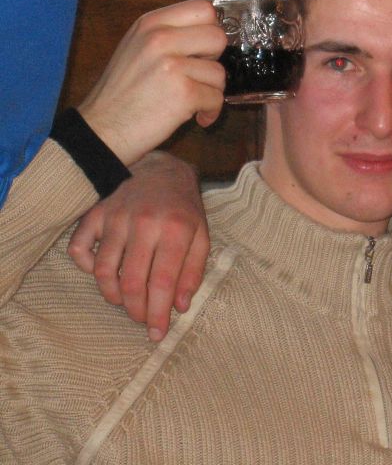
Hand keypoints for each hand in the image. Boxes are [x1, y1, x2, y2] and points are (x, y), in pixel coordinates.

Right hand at [67, 151, 208, 340]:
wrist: (161, 168)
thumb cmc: (183, 208)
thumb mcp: (201, 235)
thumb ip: (193, 271)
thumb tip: (180, 306)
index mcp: (176, 229)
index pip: (163, 281)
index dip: (158, 312)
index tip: (157, 333)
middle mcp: (144, 223)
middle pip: (131, 282)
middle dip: (136, 310)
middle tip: (142, 319)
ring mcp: (115, 217)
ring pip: (103, 271)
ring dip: (113, 295)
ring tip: (126, 300)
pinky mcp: (95, 213)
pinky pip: (79, 250)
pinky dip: (85, 268)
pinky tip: (103, 272)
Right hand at [78, 0, 226, 166]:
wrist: (101, 130)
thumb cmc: (122, 93)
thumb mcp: (137, 47)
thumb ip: (170, 35)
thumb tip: (208, 33)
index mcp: (151, 23)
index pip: (203, 9)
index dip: (209, 30)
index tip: (200, 50)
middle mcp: (160, 38)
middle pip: (218, 37)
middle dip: (213, 61)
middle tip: (195, 76)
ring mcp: (171, 65)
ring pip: (219, 72)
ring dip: (211, 91)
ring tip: (190, 101)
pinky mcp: (183, 92)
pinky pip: (216, 98)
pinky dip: (210, 111)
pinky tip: (195, 117)